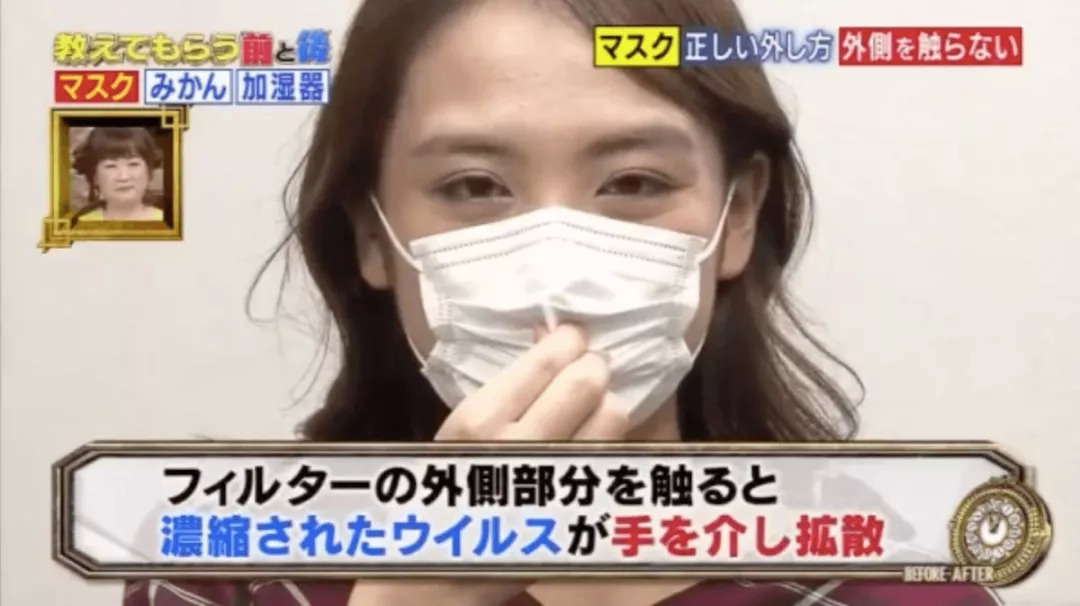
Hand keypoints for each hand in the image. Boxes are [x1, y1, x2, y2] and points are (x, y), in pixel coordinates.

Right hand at [349, 325, 627, 605]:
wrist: (442, 571)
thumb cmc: (450, 488)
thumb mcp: (465, 431)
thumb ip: (511, 386)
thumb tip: (551, 333)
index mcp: (480, 421)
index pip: (547, 361)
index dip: (569, 342)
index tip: (573, 337)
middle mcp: (519, 447)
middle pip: (587, 382)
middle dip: (594, 366)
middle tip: (590, 366)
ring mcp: (555, 481)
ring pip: (612, 416)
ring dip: (609, 402)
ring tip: (595, 404)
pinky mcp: (580, 508)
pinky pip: (616, 455)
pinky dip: (613, 438)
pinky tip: (598, 436)